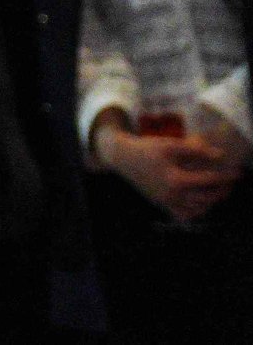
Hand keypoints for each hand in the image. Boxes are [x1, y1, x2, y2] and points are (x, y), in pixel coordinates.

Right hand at [98, 116, 244, 224]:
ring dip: (212, 203)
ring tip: (219, 192)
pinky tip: (201, 202)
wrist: (123, 158)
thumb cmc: (148, 148)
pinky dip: (196, 212)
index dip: (226, 176)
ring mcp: (167, 202)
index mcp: (176, 180)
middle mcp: (173, 195)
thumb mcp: (171, 145)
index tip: (237, 172)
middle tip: (230, 182)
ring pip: (198, 210)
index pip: (209, 181)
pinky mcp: (162, 205)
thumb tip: (221, 155)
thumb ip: (196, 150)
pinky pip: (184, 215)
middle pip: (207, 199)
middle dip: (223, 191)